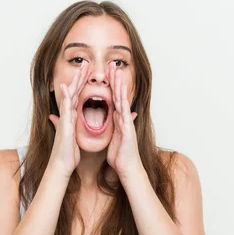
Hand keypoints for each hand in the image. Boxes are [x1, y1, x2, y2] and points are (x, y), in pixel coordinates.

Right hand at [48, 62, 88, 177]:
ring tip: (80, 69)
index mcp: (72, 117)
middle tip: (86, 64)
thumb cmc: (68, 153)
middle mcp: (68, 115)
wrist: (61, 164)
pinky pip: (65, 109)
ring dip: (75, 82)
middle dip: (80, 77)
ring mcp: (65, 119)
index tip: (88, 73)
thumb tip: (67, 122)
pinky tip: (66, 88)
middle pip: (75, 92)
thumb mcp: (72, 137)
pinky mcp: (64, 124)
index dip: (83, 84)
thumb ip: (70, 127)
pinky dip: (66, 98)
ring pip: (70, 96)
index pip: (78, 97)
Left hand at [106, 63, 141, 179]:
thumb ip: (112, 130)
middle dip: (115, 80)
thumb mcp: (112, 140)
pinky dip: (122, 101)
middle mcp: (123, 118)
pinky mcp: (128, 128)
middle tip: (111, 65)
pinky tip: (121, 91)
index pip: (113, 99)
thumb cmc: (120, 157)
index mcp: (118, 120)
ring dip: (120, 85)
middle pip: (118, 95)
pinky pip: (124, 112)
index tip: (105, 74)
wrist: (127, 168)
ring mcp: (127, 122)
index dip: (109, 86)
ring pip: (122, 100)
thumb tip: (112, 125)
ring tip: (117, 71)